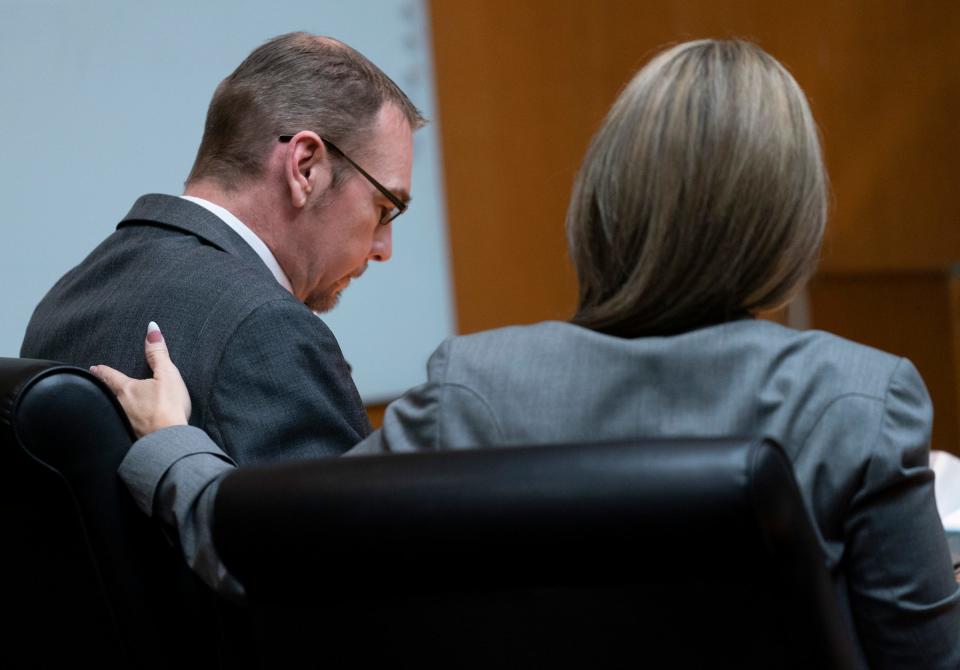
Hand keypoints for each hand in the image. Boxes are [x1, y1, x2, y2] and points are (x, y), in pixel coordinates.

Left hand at [91, 322, 191, 437]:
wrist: (169, 439)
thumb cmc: (169, 405)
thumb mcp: (167, 374)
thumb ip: (158, 353)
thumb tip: (152, 329)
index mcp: (127, 389)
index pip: (110, 376)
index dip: (102, 371)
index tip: (93, 368)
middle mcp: (120, 406)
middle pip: (108, 395)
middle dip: (104, 389)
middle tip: (100, 385)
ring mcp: (124, 424)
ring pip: (114, 412)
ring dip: (113, 407)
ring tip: (113, 404)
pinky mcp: (132, 438)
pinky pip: (123, 427)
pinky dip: (123, 424)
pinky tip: (127, 426)